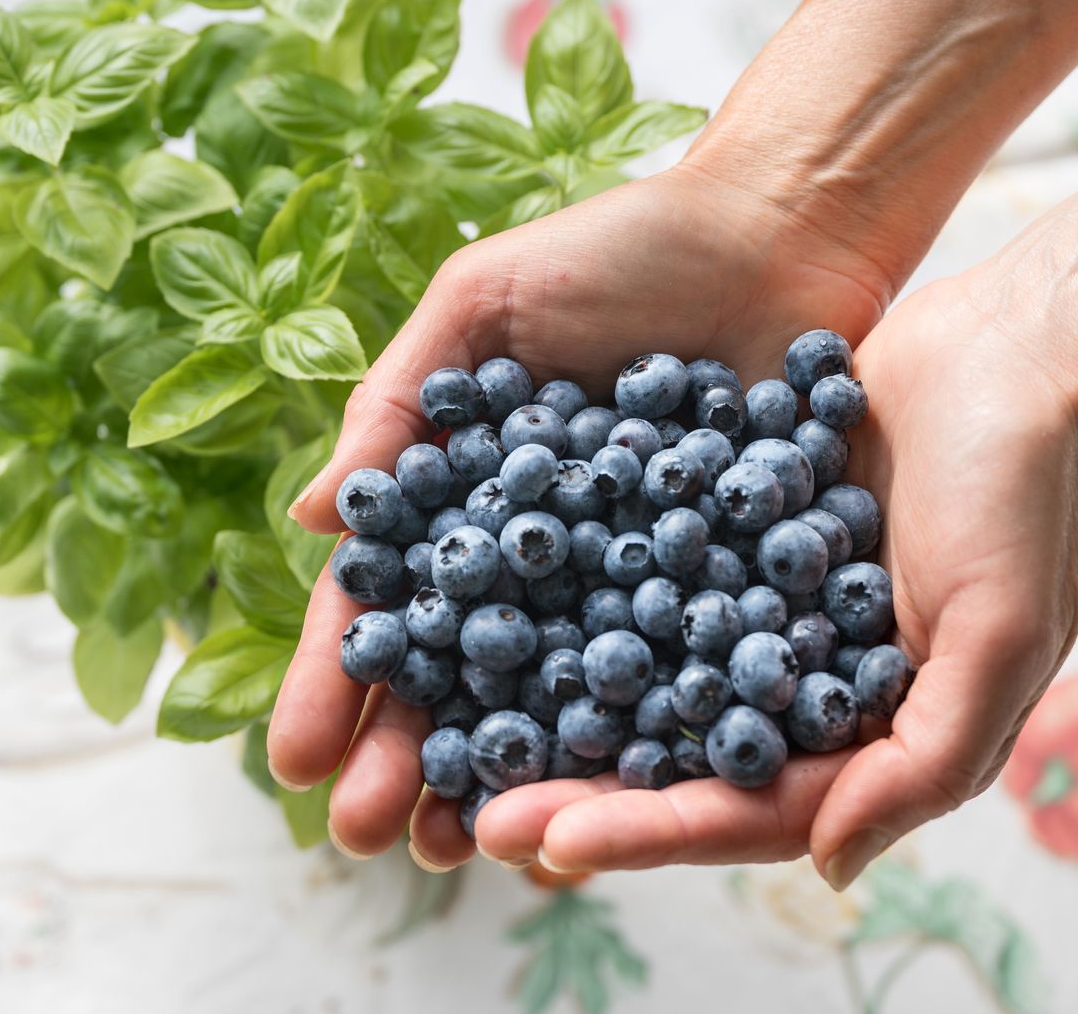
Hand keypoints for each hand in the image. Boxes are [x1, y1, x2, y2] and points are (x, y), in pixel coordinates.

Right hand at [265, 152, 898, 864]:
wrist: (782, 228)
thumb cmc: (621, 248)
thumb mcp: (486, 301)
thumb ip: (401, 401)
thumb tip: (310, 518)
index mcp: (472, 492)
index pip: (392, 600)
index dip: (340, 680)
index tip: (295, 760)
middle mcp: (545, 552)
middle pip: (464, 673)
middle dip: (407, 757)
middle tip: (362, 836)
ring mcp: (633, 580)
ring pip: (556, 701)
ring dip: (506, 777)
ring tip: (462, 850)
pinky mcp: (728, 590)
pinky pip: (675, 680)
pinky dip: (635, 745)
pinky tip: (602, 806)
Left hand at [468, 273, 1077, 885]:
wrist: (1015, 345)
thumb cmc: (1026, 495)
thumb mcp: (1000, 637)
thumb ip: (923, 763)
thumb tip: (826, 868)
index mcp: (869, 732)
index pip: (747, 807)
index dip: (654, 831)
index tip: (556, 843)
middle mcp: (805, 679)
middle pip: (678, 754)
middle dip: (582, 790)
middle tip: (476, 815)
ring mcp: (761, 601)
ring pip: (647, 671)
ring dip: (562, 703)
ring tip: (465, 726)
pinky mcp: (729, 524)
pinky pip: (647, 570)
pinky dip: (582, 592)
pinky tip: (501, 603)